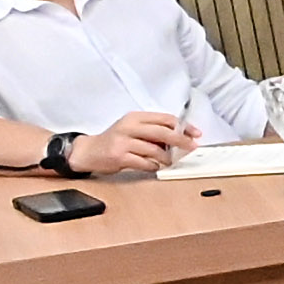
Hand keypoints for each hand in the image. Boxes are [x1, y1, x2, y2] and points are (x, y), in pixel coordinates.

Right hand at [71, 111, 195, 175]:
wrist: (88, 151)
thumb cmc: (115, 140)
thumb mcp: (133, 129)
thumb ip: (153, 130)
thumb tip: (181, 137)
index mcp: (135, 117)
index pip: (165, 119)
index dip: (183, 127)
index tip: (195, 134)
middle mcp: (129, 127)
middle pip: (163, 132)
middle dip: (181, 141)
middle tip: (192, 147)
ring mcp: (123, 141)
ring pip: (155, 150)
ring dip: (166, 158)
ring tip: (168, 161)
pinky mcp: (119, 156)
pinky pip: (145, 163)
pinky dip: (153, 166)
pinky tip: (153, 166)